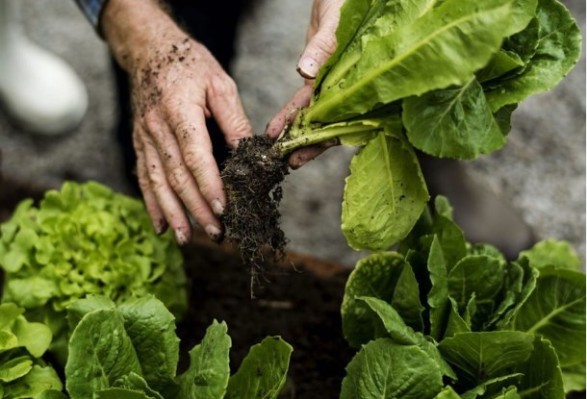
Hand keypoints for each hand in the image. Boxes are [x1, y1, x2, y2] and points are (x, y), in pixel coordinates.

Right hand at [102, 0, 251, 243]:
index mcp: (180, 110)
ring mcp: (144, 137)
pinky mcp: (139, 143)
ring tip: (187, 238)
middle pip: (177, 176)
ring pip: (157, 182)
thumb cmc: (190, 64)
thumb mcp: (220, 84)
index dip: (209, 185)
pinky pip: (144, 177)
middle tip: (216, 232)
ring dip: (173, 213)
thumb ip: (234, 120)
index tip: (223, 209)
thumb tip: (250, 154)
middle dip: (196, 208)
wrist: (149, 49)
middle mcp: (156, 127)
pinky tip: (161, 226)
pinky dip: (152, 204)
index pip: (195, 155)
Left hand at [266, 0, 344, 167]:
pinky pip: (306, 100)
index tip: (301, 152)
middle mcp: (346, 87)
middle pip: (328, 123)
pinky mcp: (321, 76)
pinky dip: (292, 114)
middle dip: (307, 144)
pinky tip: (277, 128)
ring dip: (297, 134)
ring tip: (278, 152)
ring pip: (315, 116)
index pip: (339, 116)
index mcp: (356, 79)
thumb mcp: (336, 21)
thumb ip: (323, 46)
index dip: (320, 137)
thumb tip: (305, 71)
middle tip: (288, 162)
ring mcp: (333, 84)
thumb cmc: (347, 1)